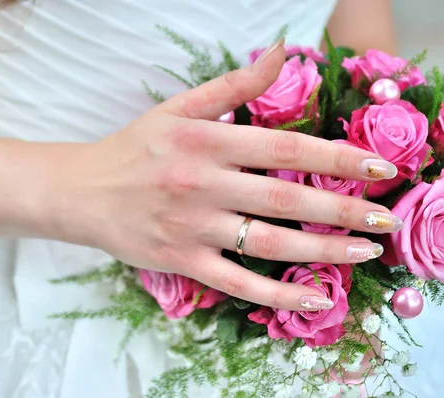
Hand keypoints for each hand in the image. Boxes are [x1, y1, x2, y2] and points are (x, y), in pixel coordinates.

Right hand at [62, 39, 400, 310]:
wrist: (81, 191)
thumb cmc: (133, 148)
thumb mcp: (177, 109)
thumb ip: (232, 85)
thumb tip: (281, 52)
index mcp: (205, 140)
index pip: (282, 146)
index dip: (334, 156)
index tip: (376, 168)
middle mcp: (202, 183)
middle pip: (285, 196)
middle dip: (343, 208)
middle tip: (385, 218)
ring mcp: (191, 226)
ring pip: (268, 242)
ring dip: (322, 249)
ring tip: (364, 251)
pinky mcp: (181, 260)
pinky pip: (236, 282)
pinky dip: (277, 294)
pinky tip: (315, 297)